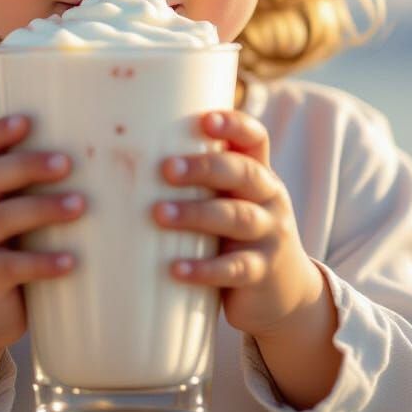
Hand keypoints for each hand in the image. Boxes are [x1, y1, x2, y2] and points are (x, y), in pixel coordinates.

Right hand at [0, 113, 84, 354]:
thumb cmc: (3, 251)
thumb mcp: (5, 216)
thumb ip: (28, 190)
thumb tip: (98, 154)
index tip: (26, 120)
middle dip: (28, 166)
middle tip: (67, 163)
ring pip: (0, 219)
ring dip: (42, 209)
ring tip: (80, 206)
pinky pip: (9, 267)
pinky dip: (42, 262)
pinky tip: (71, 261)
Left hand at [152, 110, 323, 339]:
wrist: (283, 292)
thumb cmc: (237, 234)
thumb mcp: (230, 200)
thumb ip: (200, 180)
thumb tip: (127, 155)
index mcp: (259, 173)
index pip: (255, 138)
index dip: (234, 125)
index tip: (205, 120)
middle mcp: (269, 198)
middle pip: (243, 173)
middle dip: (205, 168)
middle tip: (167, 168)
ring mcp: (269, 235)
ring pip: (237, 217)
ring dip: (196, 214)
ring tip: (159, 214)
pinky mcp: (261, 273)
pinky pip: (234, 268)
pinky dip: (204, 269)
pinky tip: (176, 268)